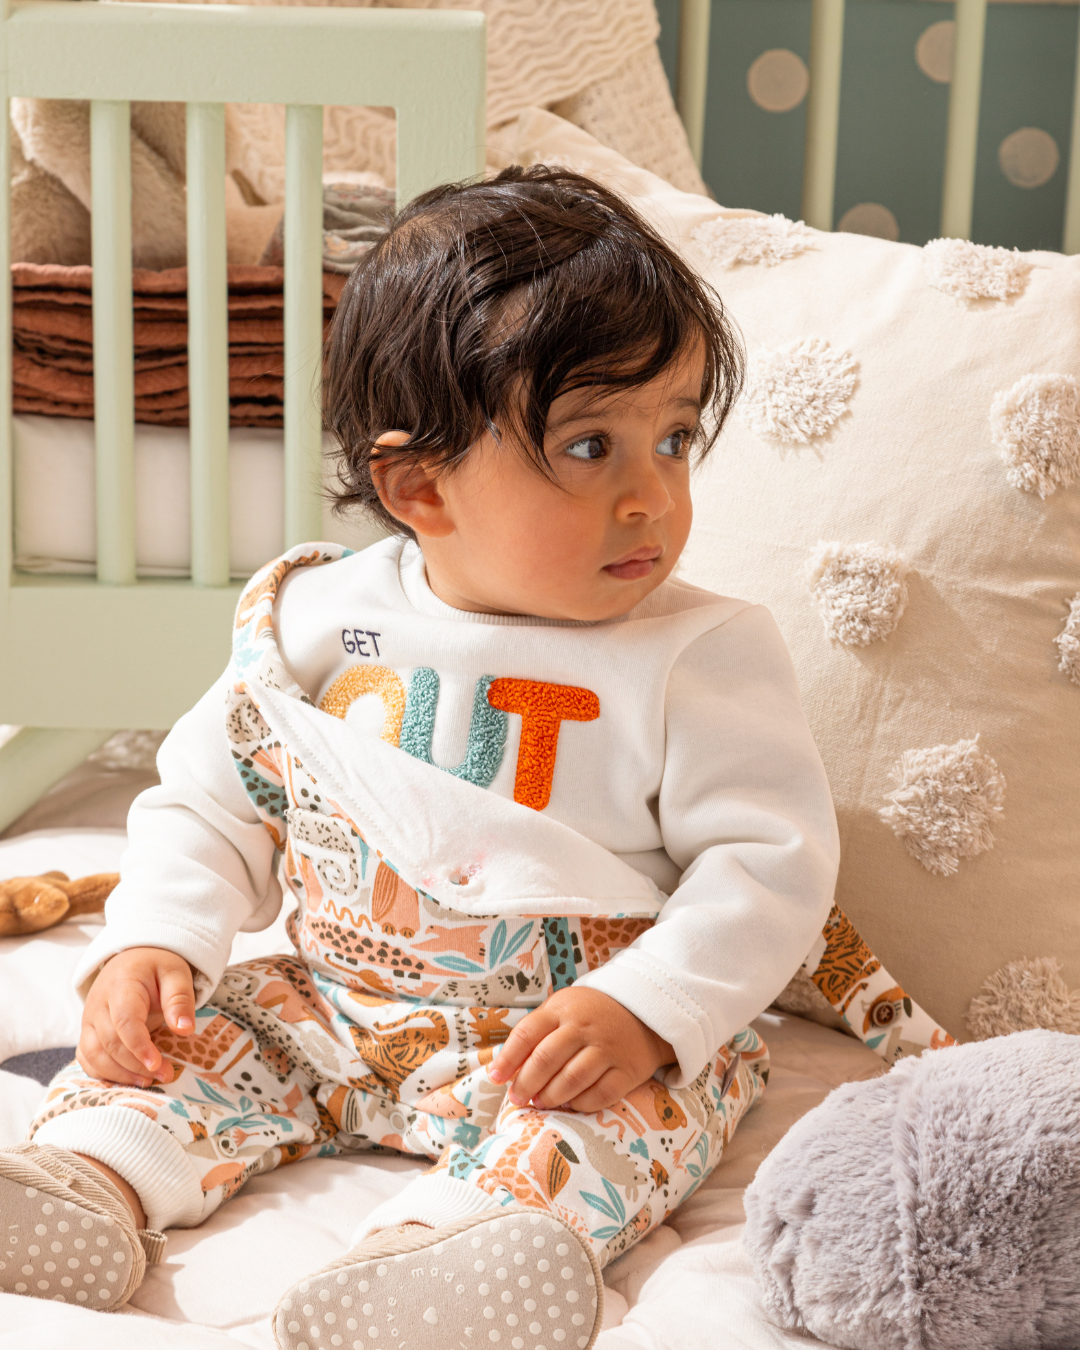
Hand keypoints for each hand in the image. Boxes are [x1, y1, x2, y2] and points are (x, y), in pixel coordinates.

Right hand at [78, 946, 195, 1086]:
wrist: (133, 960)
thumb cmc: (156, 968)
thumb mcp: (176, 974)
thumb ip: (180, 1000)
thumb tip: (185, 1030)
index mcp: (121, 986)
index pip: (124, 1021)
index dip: (139, 1046)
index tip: (157, 1064)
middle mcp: (98, 1004)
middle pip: (109, 1042)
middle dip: (136, 1064)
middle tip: (166, 1075)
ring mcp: (88, 1020)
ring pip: (93, 1055)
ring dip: (119, 1074)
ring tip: (149, 1081)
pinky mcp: (87, 1033)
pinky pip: (87, 1059)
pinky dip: (103, 1074)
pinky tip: (129, 1079)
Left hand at [489, 986, 674, 1112]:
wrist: (642, 1011)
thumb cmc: (589, 1014)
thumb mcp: (561, 1010)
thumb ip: (535, 1034)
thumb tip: (505, 1069)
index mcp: (562, 1011)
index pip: (527, 1033)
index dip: (508, 1058)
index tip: (496, 1078)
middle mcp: (584, 1027)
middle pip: (547, 1059)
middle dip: (526, 1083)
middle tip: (518, 1098)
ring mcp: (607, 1048)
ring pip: (572, 1079)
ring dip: (551, 1096)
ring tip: (541, 1102)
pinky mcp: (627, 1070)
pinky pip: (600, 1094)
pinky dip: (581, 1104)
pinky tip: (570, 1104)